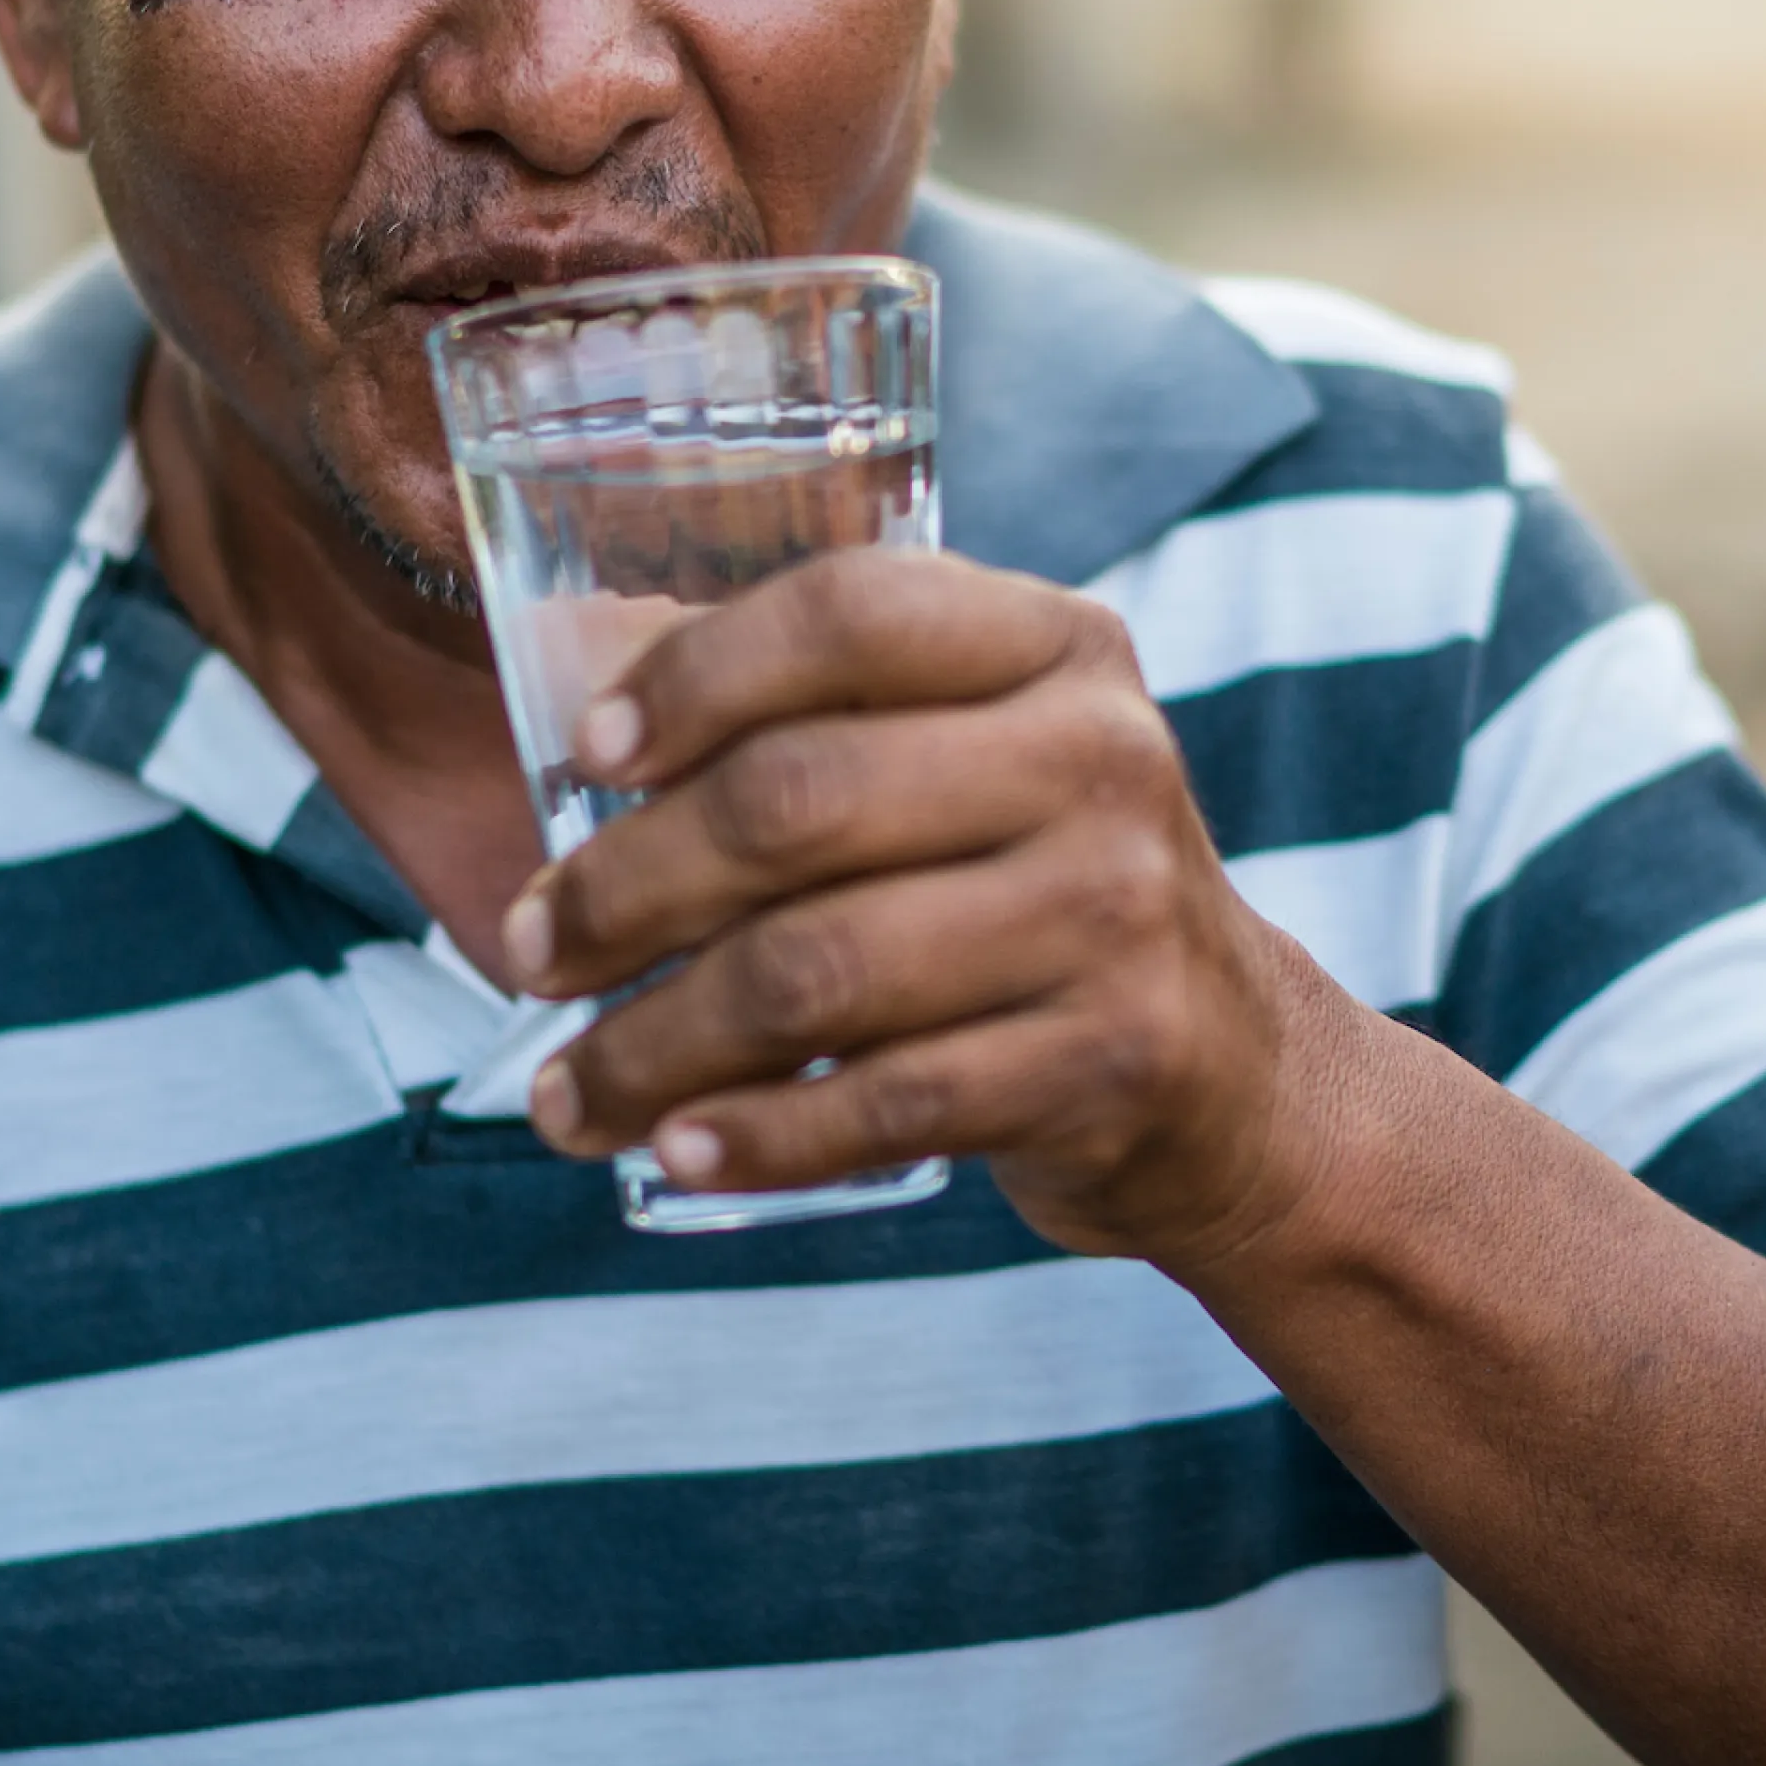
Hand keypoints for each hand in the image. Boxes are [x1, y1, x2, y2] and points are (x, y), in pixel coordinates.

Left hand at [507, 550, 1353, 1264]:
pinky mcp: (1114, 1062)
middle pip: (800, 804)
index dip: (697, 677)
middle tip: (530, 951)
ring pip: (820, 971)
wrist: (1234, 1073)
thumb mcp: (979, 756)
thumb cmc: (1033, 888)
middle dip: (625, 888)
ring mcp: (1116, 913)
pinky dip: (761, 1137)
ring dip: (657, 1043)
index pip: (849, 615)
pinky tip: (676, 1151)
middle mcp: (1100, 759)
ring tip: (563, 1093)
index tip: (587, 757)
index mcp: (1053, 646)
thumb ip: (823, 716)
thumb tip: (578, 699)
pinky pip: (890, 1105)